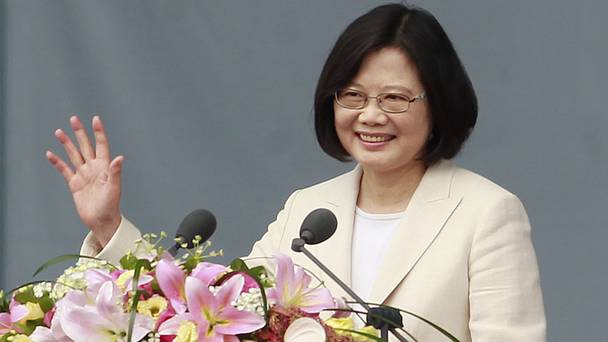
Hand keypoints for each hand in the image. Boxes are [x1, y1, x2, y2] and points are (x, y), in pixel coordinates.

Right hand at [46, 115, 122, 247]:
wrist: (101, 220)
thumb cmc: (111, 205)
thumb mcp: (114, 187)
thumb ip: (115, 172)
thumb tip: (120, 158)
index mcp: (104, 167)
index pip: (101, 145)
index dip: (98, 132)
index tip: (95, 119)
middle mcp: (93, 168)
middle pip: (85, 146)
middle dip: (80, 133)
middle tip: (73, 119)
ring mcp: (83, 175)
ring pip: (74, 155)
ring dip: (67, 144)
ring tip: (59, 132)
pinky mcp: (74, 184)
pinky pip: (64, 170)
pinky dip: (57, 162)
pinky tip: (50, 154)